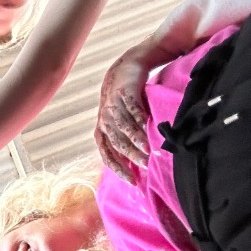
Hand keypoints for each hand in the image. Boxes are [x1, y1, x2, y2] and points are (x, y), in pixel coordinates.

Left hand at [94, 46, 151, 181]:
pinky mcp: (124, 92)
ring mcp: (113, 106)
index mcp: (103, 131)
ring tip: (148, 150)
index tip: (132, 181)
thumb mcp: (122, 123)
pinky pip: (131, 107)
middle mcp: (105, 120)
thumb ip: (127, 141)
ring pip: (123, 127)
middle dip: (132, 156)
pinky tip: (148, 125)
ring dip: (136, 140)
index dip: (119, 169)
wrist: (124, 69)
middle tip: (147, 165)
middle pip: (117, 143)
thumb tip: (140, 166)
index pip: (108, 155)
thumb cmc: (125, 103)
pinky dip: (138, 117)